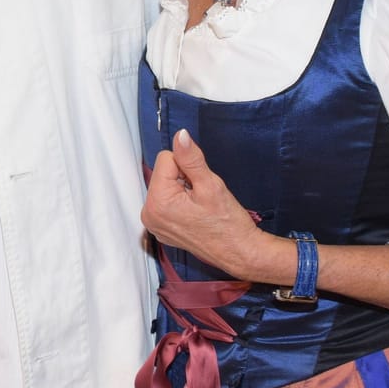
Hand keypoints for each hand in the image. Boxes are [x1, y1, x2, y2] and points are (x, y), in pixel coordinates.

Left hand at [142, 129, 286, 283]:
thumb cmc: (228, 223)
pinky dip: (181, 202)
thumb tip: (180, 135)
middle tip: (202, 196)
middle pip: (163, 173)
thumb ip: (191, 158)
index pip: (166, 158)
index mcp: (157, 202)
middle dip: (183, 178)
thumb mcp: (210, 184)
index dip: (187, 166)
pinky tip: (196, 214)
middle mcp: (149, 214)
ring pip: (166, 186)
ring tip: (200, 206)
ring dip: (183, 189)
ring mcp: (154, 224)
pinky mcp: (162, 229)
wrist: (239, 252)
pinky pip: (167, 202)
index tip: (201, 183)